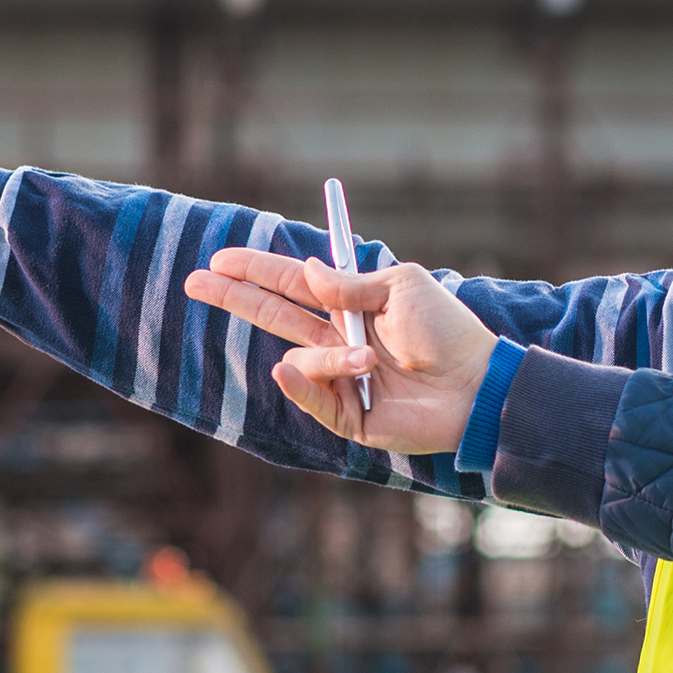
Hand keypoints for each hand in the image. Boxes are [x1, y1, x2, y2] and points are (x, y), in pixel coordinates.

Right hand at [181, 247, 496, 456]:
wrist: (476, 383)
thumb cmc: (448, 331)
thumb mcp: (401, 288)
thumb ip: (351, 283)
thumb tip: (305, 272)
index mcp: (350, 304)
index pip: (291, 283)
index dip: (257, 270)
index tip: (221, 258)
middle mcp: (338, 338)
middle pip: (274, 315)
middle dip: (235, 297)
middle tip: (195, 281)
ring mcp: (340, 378)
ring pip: (299, 358)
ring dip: (327, 355)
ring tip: (369, 359)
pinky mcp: (348, 415)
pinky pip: (311, 398)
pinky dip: (304, 384)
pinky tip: (300, 370)